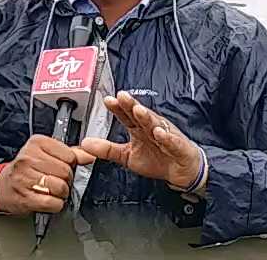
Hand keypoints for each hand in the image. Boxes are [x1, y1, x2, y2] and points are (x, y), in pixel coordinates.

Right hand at [0, 134, 93, 215]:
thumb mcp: (46, 154)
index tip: (62, 167)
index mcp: (37, 143)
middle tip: (57, 180)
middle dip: (66, 180)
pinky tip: (49, 200)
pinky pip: (52, 203)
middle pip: (66, 172)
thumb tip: (90, 154)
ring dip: (61, 193)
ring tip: (52, 190)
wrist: (3, 186)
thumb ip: (70, 153)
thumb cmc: (27, 169)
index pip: (69, 155)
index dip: (71, 165)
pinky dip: (55, 204)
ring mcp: (25, 178)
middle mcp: (28, 158)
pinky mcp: (25, 197)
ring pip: (60, 187)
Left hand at [78, 91, 202, 189]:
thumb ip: (107, 149)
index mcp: (139, 128)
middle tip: (122, 97)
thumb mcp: (127, 156)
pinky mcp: (178, 146)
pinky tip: (159, 133)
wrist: (181, 170)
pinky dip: (166, 137)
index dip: (118, 108)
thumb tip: (84, 144)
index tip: (108, 100)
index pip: (127, 115)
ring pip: (155, 124)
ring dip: (146, 117)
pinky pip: (171, 141)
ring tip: (138, 110)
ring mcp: (165, 135)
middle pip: (140, 114)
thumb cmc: (157, 159)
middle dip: (131, 105)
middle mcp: (151, 127)